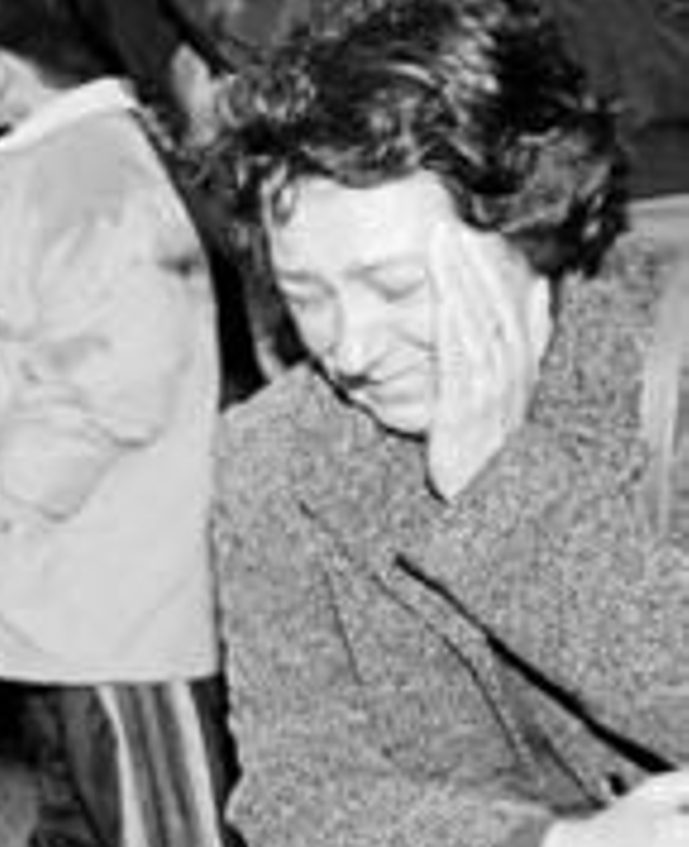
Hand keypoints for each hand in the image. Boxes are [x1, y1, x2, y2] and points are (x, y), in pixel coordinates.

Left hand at [425, 219, 549, 499]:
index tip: (478, 233)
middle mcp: (512, 377)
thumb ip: (480, 370)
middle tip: (455, 221)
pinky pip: (463, 352)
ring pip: (481, 319)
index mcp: (517, 374)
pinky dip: (455, 316)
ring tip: (444, 240)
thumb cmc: (468, 462)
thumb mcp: (475, 411)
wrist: (469, 511)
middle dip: (477, 259)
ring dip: (462, 276)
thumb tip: (486, 331)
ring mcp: (494, 391)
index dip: (497, 268)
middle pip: (498, 303)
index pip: (512, 307)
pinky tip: (443, 291)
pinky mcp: (469, 409)